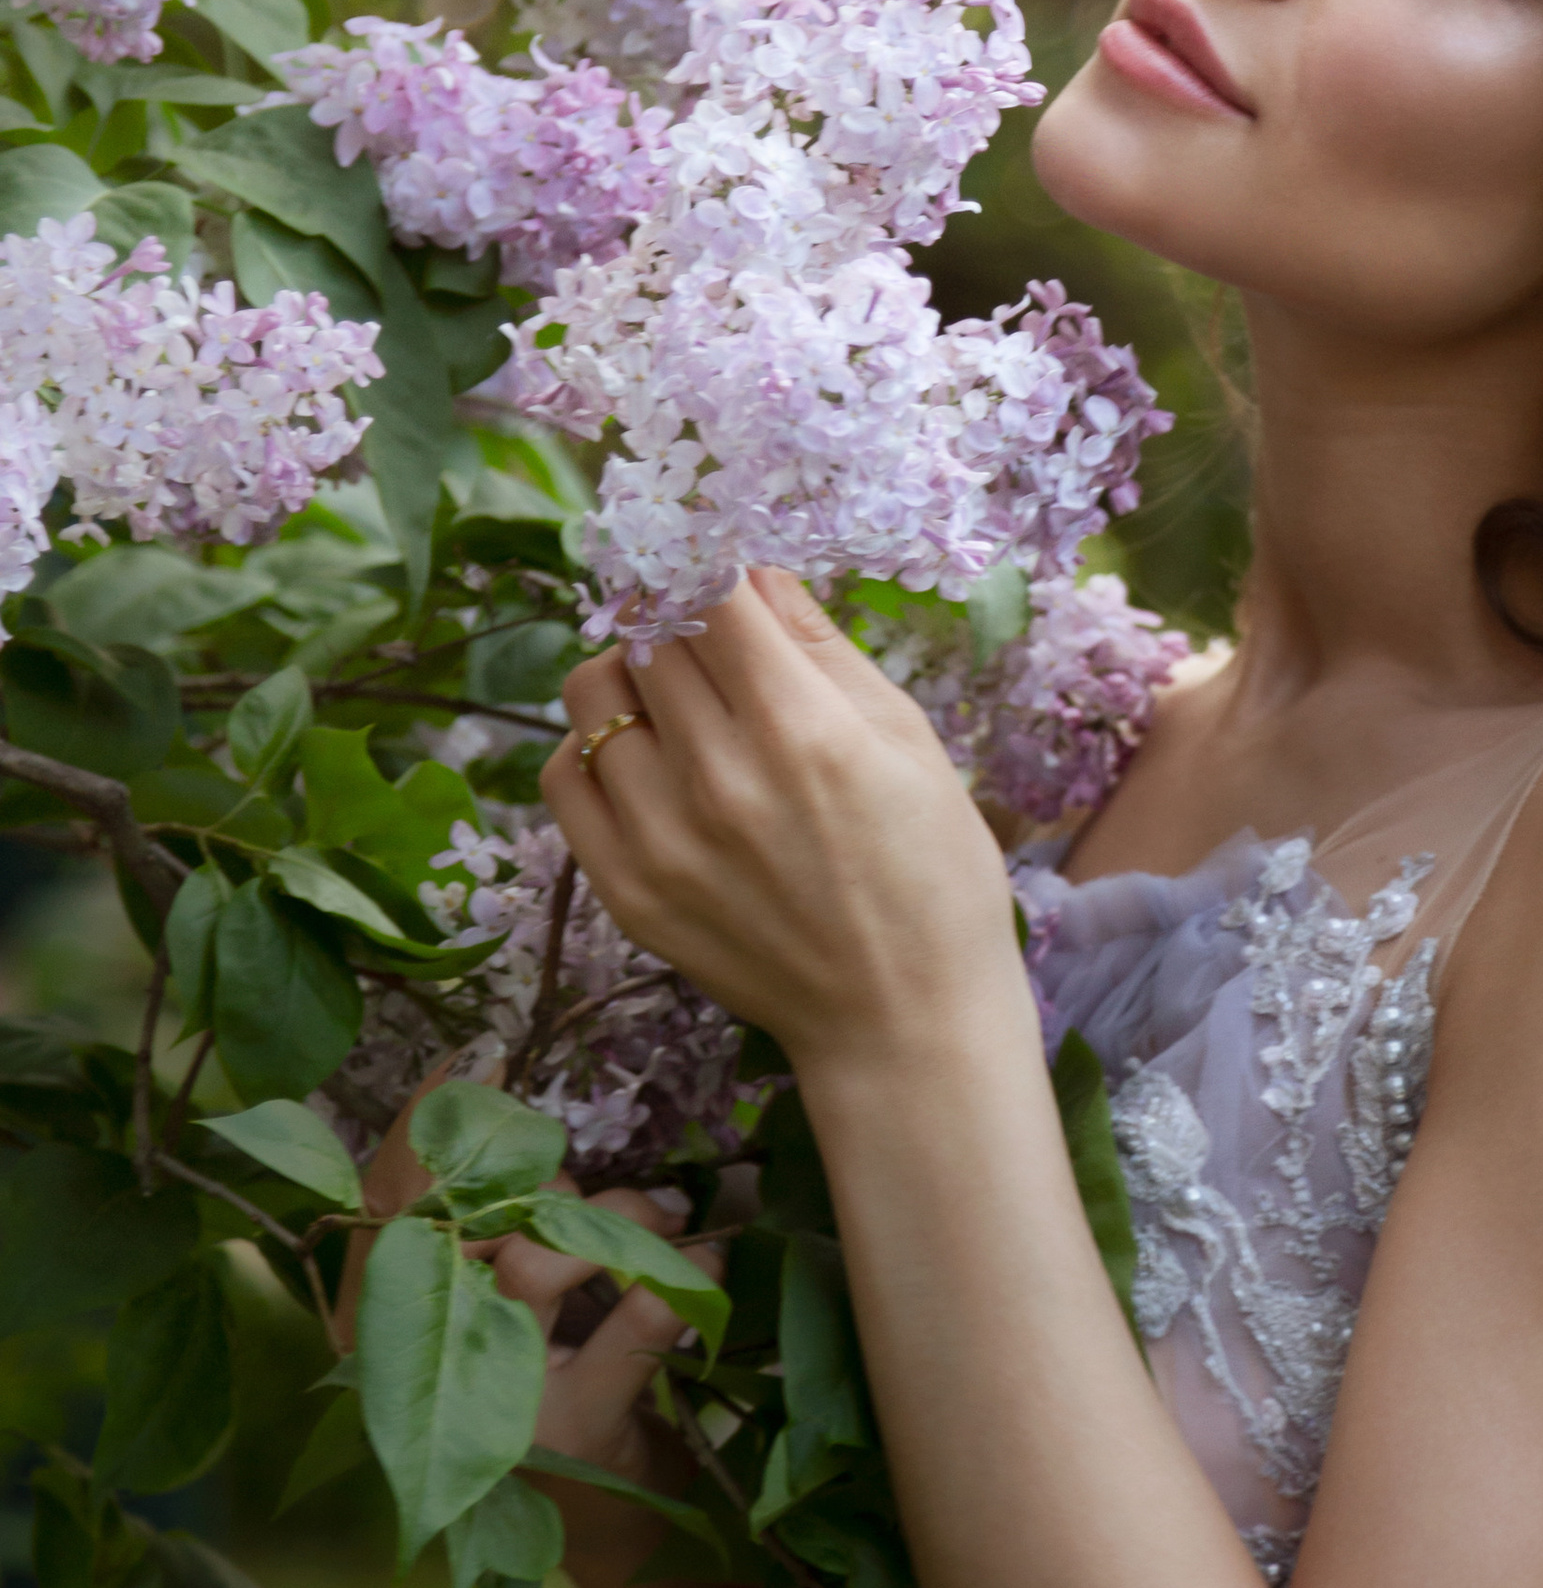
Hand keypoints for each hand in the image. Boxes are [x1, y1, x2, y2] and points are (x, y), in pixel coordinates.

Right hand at [342, 1090, 718, 1587]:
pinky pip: (633, 1318)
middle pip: (468, 1220)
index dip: (424, 1123)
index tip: (481, 1056)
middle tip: (603, 1189)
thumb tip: (517, 1114)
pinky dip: (681, 1276)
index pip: (382, 1201)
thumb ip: (499, 1228)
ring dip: (615, 1220)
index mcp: (388, 1324)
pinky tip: (707, 1262)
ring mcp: (494, 1398)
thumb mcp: (510, 1309)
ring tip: (661, 1221)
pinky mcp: (571, 1430)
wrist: (607, 1523)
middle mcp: (422, 1363)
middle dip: (548, 1181)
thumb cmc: (555, 1391)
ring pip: (539, 1259)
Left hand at [541, 567, 1032, 1088]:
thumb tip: (756, 571)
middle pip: (649, 633)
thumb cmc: (932, 874)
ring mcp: (660, 836)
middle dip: (679, 618)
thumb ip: (823, 648)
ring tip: (679, 704)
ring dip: (632, 676)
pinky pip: (564, 775)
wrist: (904, 1019)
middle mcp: (718, 775)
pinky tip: (647, 762)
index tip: (724, 577)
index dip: (713, 568)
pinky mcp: (625, 889)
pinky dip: (594, 749)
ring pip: (592, 691)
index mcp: (801, 727)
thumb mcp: (909, 740)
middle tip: (713, 641)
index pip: (710, 592)